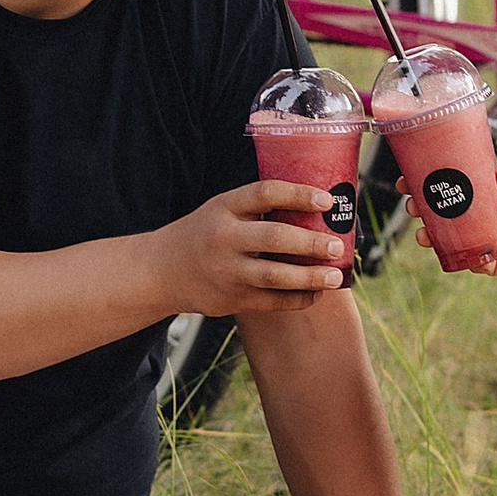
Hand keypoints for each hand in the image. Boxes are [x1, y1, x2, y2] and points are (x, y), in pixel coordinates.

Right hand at [164, 179, 352, 315]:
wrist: (161, 271)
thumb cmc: (203, 234)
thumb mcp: (220, 210)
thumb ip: (256, 208)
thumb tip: (314, 209)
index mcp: (224, 207)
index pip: (265, 194)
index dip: (299, 195)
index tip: (326, 201)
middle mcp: (224, 238)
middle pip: (275, 238)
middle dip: (310, 243)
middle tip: (335, 246)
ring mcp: (227, 271)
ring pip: (275, 275)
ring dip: (310, 277)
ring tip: (334, 276)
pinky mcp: (231, 299)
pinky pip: (271, 301)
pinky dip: (297, 298)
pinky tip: (315, 294)